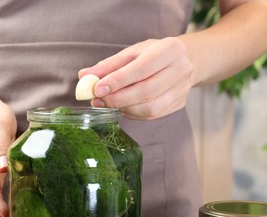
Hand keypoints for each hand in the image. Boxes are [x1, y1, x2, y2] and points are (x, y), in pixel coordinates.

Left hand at [79, 37, 194, 119]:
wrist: (185, 60)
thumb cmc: (153, 54)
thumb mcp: (132, 52)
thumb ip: (108, 65)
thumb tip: (84, 76)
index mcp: (170, 49)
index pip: (142, 68)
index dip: (118, 81)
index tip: (97, 89)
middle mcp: (181, 69)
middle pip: (147, 91)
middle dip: (118, 98)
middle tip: (97, 100)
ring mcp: (182, 89)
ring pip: (151, 108)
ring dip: (124, 108)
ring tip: (107, 104)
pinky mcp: (179, 103)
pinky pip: (153, 115)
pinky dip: (133, 113)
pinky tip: (122, 107)